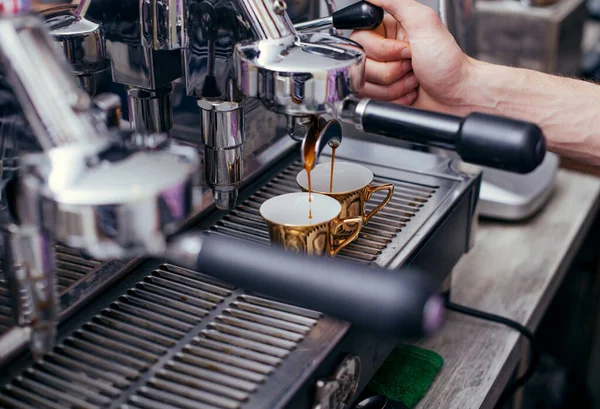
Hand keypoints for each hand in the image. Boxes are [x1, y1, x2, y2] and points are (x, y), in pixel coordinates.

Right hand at [349, 0, 474, 113]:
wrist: (457, 96)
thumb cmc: (447, 63)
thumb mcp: (425, 23)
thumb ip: (397, 3)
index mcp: (389, 30)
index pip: (360, 38)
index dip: (381, 49)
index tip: (403, 50)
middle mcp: (383, 51)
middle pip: (361, 63)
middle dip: (390, 70)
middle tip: (411, 65)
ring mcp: (381, 74)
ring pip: (365, 83)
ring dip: (393, 86)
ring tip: (413, 79)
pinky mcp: (381, 94)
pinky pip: (371, 99)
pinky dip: (393, 98)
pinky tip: (408, 91)